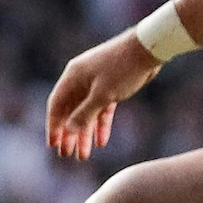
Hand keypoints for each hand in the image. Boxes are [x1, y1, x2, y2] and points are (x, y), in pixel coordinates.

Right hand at [46, 31, 161, 159]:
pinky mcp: (111, 86)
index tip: (53, 145)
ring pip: (86, 113)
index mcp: (72, 78)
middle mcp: (80, 80)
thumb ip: (84, 114)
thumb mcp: (102, 95)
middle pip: (70, 112)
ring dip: (85, 133)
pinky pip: (102, 109)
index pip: (56, 106)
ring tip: (84, 154)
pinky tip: (102, 141)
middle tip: (67, 154)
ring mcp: (95, 83)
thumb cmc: (123, 68)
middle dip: (69, 134)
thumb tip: (68, 131)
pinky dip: (101, 124)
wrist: (149, 48)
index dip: (53, 126)